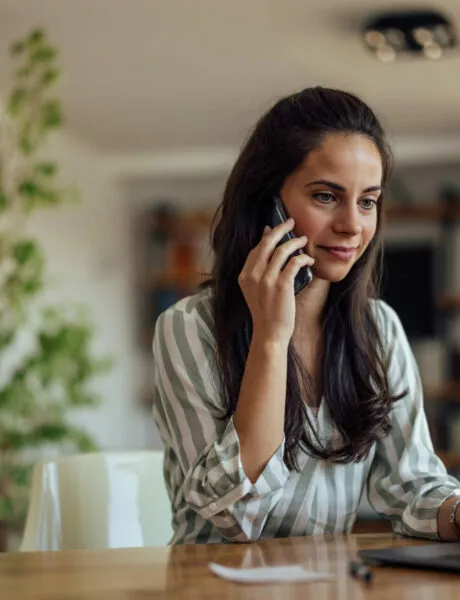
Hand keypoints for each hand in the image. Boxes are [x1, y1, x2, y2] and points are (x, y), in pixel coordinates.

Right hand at [238, 219, 314, 344]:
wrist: (269, 333)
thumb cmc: (266, 313)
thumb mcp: (256, 291)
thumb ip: (258, 273)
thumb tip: (269, 254)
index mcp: (244, 276)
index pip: (256, 249)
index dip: (266, 236)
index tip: (274, 228)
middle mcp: (253, 275)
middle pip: (267, 243)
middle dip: (281, 229)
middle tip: (291, 221)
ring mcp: (266, 279)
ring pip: (282, 250)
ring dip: (295, 242)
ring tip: (303, 240)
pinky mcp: (281, 285)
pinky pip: (294, 263)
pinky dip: (303, 258)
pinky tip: (309, 260)